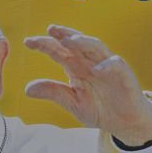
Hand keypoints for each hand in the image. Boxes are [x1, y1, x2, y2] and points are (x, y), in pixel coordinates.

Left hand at [23, 25, 151, 145]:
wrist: (124, 123)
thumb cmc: (100, 109)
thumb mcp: (73, 102)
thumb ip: (53, 92)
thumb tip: (27, 89)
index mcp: (76, 67)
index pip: (59, 51)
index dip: (44, 44)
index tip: (28, 41)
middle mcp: (91, 62)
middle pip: (76, 43)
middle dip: (63, 34)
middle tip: (50, 30)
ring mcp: (108, 66)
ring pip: (96, 47)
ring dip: (84, 42)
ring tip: (70, 41)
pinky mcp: (124, 75)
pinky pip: (116, 65)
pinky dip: (108, 66)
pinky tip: (98, 69)